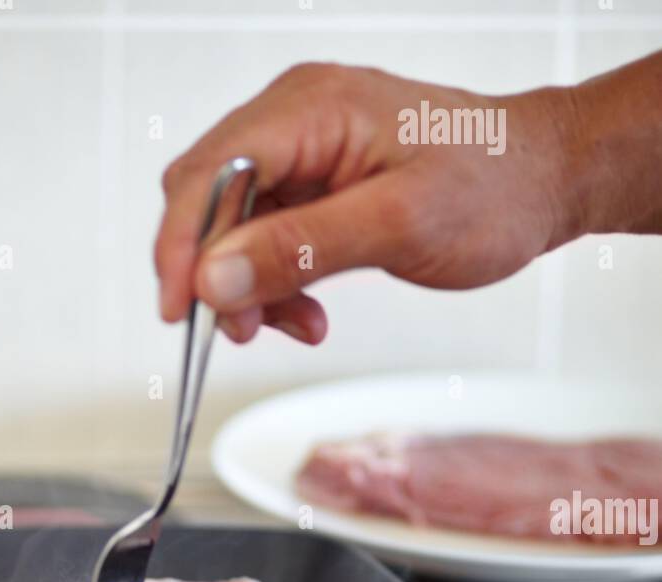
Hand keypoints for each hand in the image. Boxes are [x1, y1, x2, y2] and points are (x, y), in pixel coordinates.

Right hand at [156, 62, 574, 344]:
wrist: (546, 180)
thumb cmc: (494, 185)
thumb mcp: (395, 224)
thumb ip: (299, 250)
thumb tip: (214, 277)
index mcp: (310, 109)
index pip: (209, 172)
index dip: (181, 244)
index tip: (180, 307)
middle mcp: (296, 120)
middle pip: (209, 199)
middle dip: (215, 273)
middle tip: (242, 328)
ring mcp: (304, 152)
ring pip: (234, 228)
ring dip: (250, 287)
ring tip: (292, 325)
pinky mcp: (316, 184)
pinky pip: (267, 239)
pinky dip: (276, 284)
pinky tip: (307, 313)